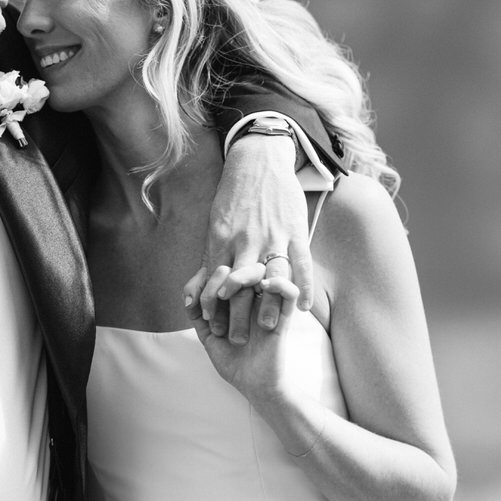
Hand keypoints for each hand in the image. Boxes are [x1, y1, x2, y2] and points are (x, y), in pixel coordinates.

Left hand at [187, 271, 299, 408]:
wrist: (253, 385)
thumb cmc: (232, 360)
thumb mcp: (208, 336)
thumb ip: (198, 314)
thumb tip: (190, 293)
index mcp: (235, 299)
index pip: (222, 272)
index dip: (204, 279)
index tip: (193, 302)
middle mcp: (252, 298)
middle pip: (241, 264)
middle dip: (219, 277)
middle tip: (212, 298)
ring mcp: (268, 305)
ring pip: (263, 270)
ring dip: (242, 276)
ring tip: (227, 292)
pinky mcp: (284, 317)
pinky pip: (290, 291)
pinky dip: (279, 284)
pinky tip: (263, 288)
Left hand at [195, 135, 312, 342]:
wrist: (258, 160)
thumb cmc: (234, 196)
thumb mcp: (214, 225)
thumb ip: (210, 256)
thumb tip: (197, 286)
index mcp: (222, 239)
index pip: (216, 281)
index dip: (213, 307)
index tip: (211, 328)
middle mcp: (246, 240)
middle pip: (241, 287)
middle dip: (237, 315)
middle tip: (237, 340)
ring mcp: (273, 236)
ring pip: (271, 278)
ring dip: (269, 306)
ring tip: (268, 329)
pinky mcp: (295, 231)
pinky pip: (301, 263)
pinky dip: (303, 286)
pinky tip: (303, 306)